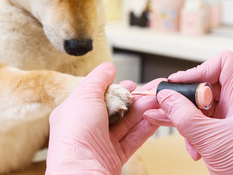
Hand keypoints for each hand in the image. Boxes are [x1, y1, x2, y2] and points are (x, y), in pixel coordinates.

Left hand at [46, 62, 160, 174]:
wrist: (82, 174)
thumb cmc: (75, 136)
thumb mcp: (85, 96)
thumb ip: (98, 79)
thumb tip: (107, 67)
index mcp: (74, 112)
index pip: (97, 94)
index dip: (116, 87)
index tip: (131, 83)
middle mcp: (86, 128)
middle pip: (115, 109)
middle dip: (134, 99)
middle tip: (152, 91)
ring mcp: (100, 144)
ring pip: (126, 123)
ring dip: (143, 111)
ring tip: (158, 101)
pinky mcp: (114, 158)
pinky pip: (133, 140)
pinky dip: (145, 128)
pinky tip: (156, 118)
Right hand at [144, 50, 232, 174]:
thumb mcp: (208, 139)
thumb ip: (183, 115)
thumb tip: (166, 97)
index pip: (223, 63)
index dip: (199, 69)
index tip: (180, 83)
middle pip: (208, 85)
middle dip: (187, 100)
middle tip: (169, 106)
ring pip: (204, 106)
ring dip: (188, 119)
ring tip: (173, 126)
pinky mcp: (230, 131)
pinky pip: (206, 122)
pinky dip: (195, 132)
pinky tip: (191, 146)